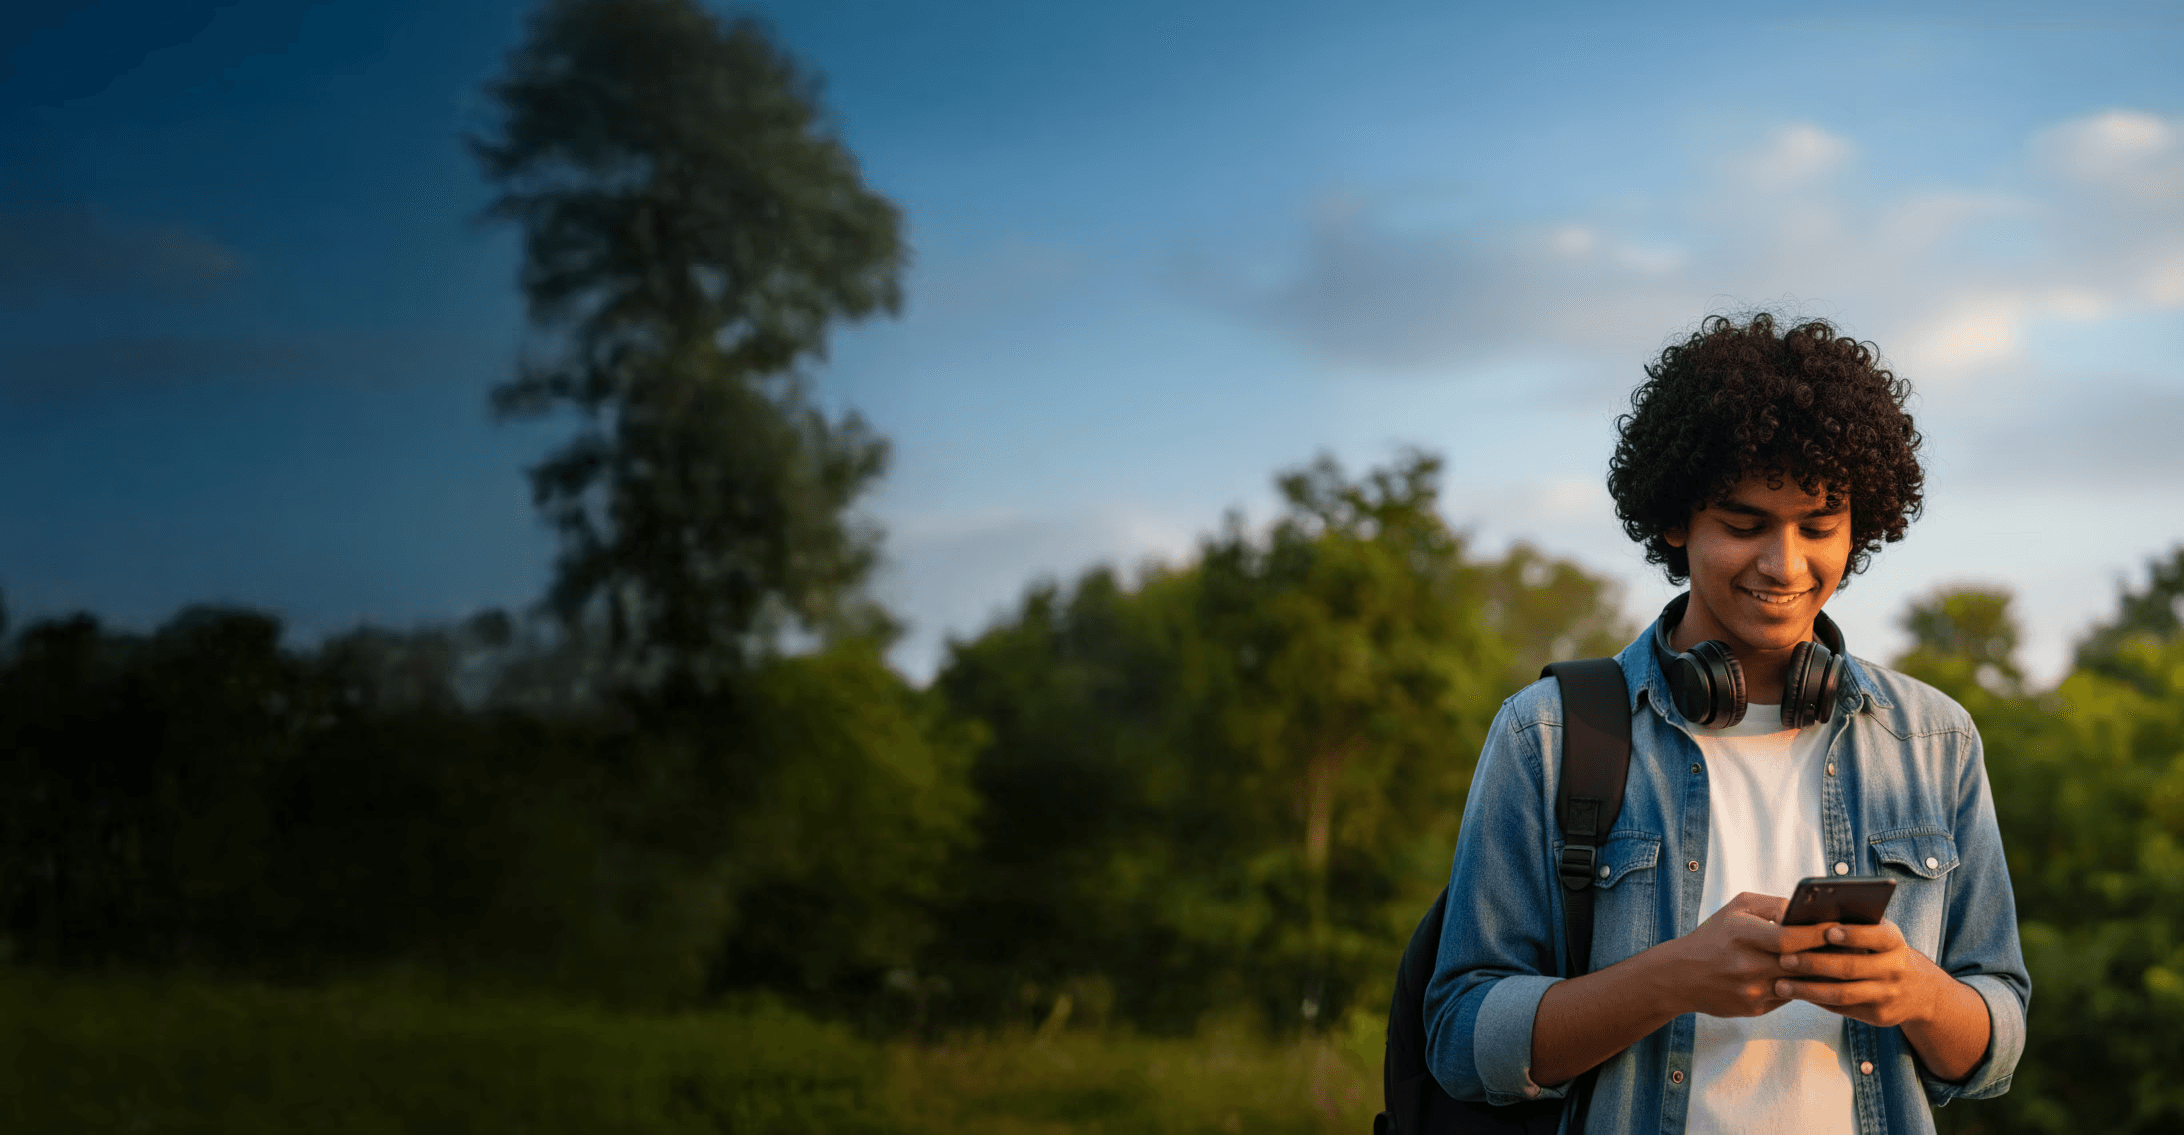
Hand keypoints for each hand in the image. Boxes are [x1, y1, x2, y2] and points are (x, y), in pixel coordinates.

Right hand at [1664, 892, 1831, 1018]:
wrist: (1682, 976)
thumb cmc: (1714, 936)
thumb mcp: (1737, 908)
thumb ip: (1772, 904)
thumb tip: (1805, 910)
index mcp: (1742, 935)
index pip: (1789, 938)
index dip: (1817, 934)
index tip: (1837, 928)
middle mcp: (1747, 965)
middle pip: (1800, 964)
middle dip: (1827, 955)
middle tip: (1849, 946)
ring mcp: (1752, 990)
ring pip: (1800, 984)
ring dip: (1819, 974)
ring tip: (1837, 962)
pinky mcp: (1756, 1008)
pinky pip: (1790, 997)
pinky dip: (1802, 987)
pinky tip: (1812, 978)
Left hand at [1773, 920, 1946, 1028]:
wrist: (1920, 991)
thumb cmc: (1884, 951)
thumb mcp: (1880, 934)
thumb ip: (1854, 924)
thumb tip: (1807, 917)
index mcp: (1894, 942)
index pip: (1877, 936)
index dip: (1853, 934)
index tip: (1827, 931)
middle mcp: (1895, 969)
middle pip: (1851, 967)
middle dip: (1814, 963)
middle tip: (1784, 959)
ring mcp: (1888, 995)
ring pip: (1843, 994)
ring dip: (1808, 990)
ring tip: (1780, 985)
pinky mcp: (1879, 1016)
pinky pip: (1843, 1009)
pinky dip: (1817, 1001)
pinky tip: (1796, 994)